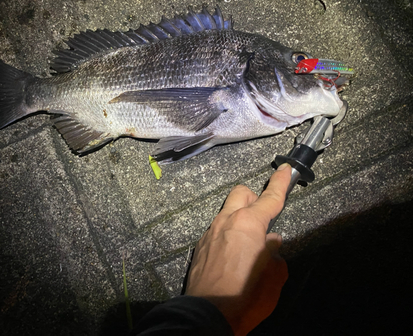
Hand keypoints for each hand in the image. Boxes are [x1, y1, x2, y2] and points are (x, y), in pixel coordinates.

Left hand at [185, 164, 290, 334]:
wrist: (207, 314)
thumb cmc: (246, 296)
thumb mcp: (274, 277)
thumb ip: (275, 253)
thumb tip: (271, 242)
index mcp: (249, 224)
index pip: (270, 197)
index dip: (280, 182)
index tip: (284, 169)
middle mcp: (227, 221)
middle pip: (241, 193)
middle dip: (254, 199)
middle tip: (263, 219)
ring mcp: (210, 232)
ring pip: (227, 211)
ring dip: (240, 218)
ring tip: (247, 244)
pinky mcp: (200, 245)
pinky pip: (217, 229)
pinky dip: (228, 234)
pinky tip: (231, 256)